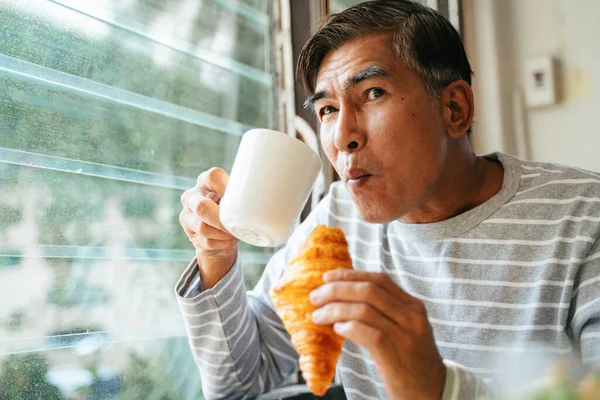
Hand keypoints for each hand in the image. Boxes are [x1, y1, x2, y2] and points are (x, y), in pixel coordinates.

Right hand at [180, 168, 237, 288]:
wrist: (219, 234)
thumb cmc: (232, 211)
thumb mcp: (236, 199)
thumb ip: (245, 194)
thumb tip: (271, 195)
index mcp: (205, 182)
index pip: (212, 177)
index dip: (226, 186)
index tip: (239, 196)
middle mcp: (192, 196)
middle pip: (201, 206)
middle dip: (221, 219)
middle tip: (235, 225)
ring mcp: (188, 215)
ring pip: (203, 227)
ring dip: (223, 234)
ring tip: (233, 234)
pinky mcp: (190, 232)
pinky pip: (206, 241)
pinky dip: (221, 243)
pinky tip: (228, 241)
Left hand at [309, 270, 445, 399]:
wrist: (434, 393)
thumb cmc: (412, 362)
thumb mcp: (405, 329)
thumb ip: (384, 312)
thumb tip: (344, 297)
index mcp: (413, 306)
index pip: (378, 280)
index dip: (350, 275)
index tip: (327, 277)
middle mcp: (412, 317)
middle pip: (368, 291)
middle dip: (337, 290)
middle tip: (315, 297)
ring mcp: (405, 336)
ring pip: (364, 310)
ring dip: (335, 310)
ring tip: (318, 316)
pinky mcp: (396, 356)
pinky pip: (367, 333)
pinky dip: (347, 327)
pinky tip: (336, 330)